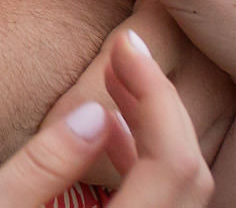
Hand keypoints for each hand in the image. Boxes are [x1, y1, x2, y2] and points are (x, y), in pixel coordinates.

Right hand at [0, 31, 211, 207]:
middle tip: (122, 52)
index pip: (173, 165)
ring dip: (159, 135)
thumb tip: (95, 111)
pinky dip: (147, 167)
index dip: (156, 95)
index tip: (123, 43)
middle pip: (193, 178)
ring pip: (186, 197)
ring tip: (115, 85)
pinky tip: (106, 137)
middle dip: (164, 106)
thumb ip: (42, 167)